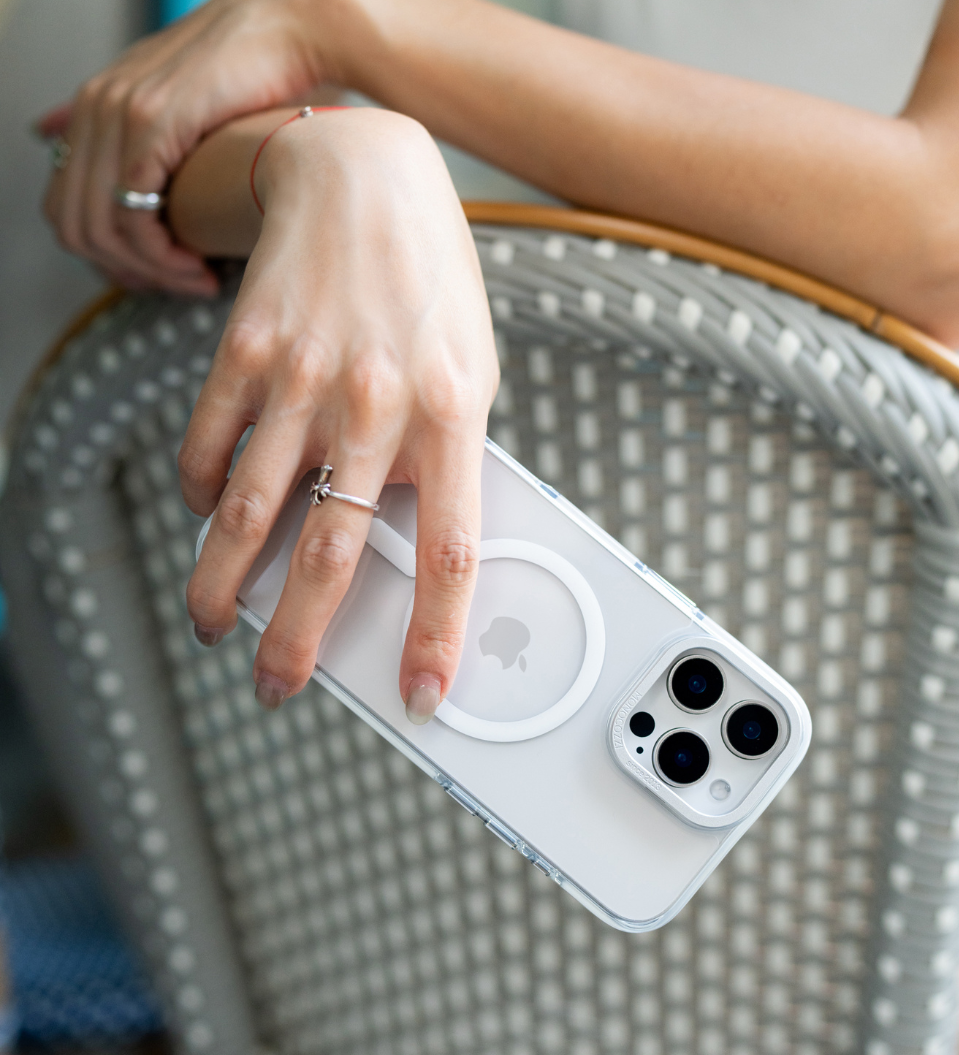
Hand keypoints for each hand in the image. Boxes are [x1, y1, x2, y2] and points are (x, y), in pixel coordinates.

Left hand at [39, 0, 351, 294]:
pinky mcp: (150, 123)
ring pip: (100, 229)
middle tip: (177, 286)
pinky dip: (161, 257)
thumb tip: (43, 127)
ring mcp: (116, 112)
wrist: (290, 27)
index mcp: (93, 106)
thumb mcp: (174, 98)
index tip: (157, 276)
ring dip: (149, 272)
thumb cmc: (253, 73)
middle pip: (74, 226)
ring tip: (195, 281)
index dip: (105, 259)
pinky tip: (198, 267)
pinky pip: (131, 215)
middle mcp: (93, 107)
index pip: (63, 207)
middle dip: (126, 273)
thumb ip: (111, 116)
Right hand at [178, 108, 498, 720]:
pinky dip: (204, 494)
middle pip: (329, 554)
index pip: (450, 553)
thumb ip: (447, 458)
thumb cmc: (430, 285)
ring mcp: (302, 379)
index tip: (421, 693)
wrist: (364, 176)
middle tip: (278, 685)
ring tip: (214, 622)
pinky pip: (211, 447)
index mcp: (453, 417)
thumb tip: (408, 542)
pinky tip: (210, 514)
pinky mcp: (245, 353)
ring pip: (251, 513)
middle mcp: (375, 405)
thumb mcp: (473, 372)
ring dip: (222, 583)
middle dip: (296, 640)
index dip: (435, 636)